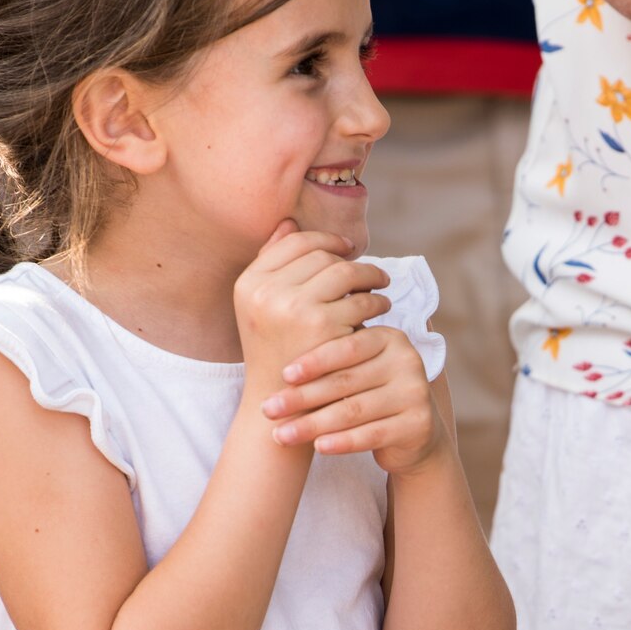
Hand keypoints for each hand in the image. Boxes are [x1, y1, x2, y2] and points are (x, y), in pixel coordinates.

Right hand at [233, 220, 391, 393]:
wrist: (282, 407)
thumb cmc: (278, 353)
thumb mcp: (262, 308)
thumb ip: (274, 266)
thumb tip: (290, 222)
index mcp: (248, 283)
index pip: (295, 242)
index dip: (326, 241)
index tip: (346, 250)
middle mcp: (266, 292)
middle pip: (322, 254)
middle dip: (350, 260)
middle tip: (371, 272)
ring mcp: (294, 308)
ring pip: (345, 272)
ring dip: (370, 277)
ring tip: (381, 287)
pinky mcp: (324, 326)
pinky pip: (361, 300)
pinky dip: (377, 301)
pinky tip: (382, 310)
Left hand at [260, 324, 450, 475]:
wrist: (414, 432)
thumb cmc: (371, 393)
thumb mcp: (355, 368)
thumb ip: (331, 354)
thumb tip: (274, 345)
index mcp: (390, 338)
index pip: (347, 347)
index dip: (314, 361)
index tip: (282, 375)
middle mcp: (408, 361)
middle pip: (346, 381)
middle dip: (303, 397)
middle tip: (269, 409)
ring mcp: (416, 393)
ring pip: (355, 410)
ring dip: (313, 424)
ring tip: (281, 434)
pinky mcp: (418, 424)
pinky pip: (372, 434)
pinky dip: (342, 442)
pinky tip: (317, 447)